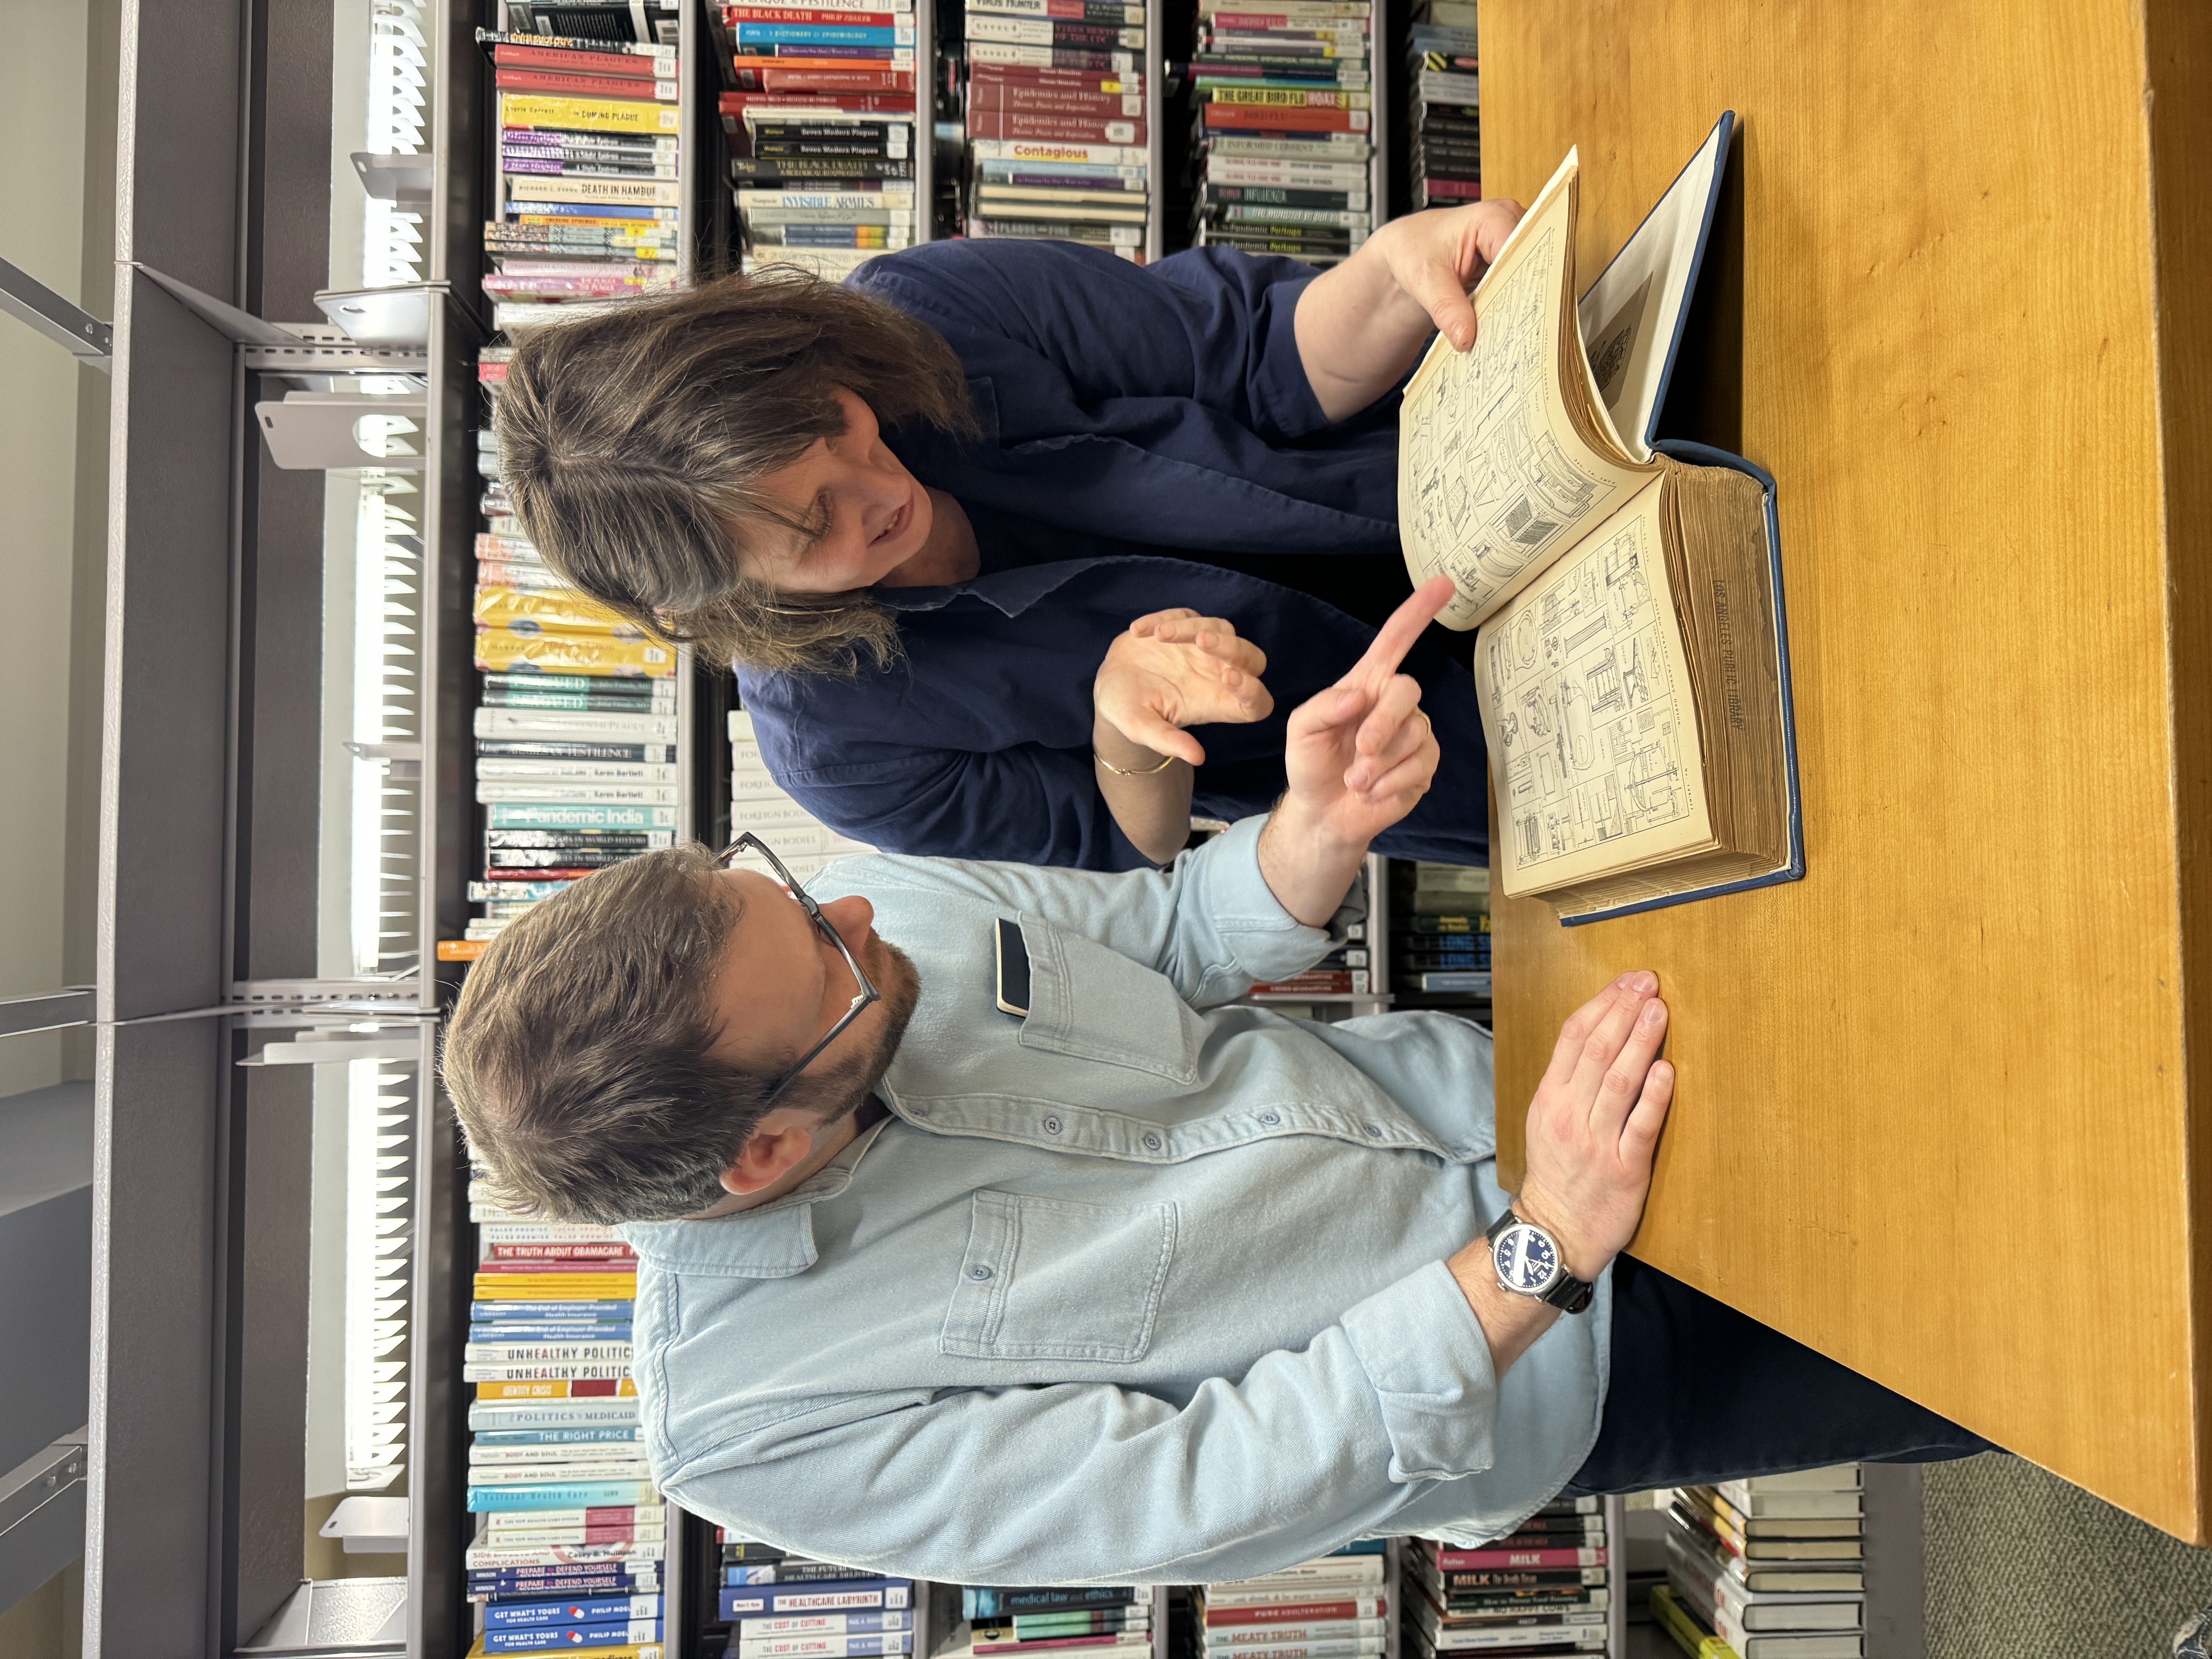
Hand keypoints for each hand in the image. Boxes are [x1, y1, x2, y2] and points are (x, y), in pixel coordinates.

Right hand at [1093, 610, 1271, 766]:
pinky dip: (1167, 619)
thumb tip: (1198, 757)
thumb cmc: (1130, 713)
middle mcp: (1218, 675)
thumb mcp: (1143, 729)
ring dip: (1193, 628)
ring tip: (1160, 635)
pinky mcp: (1186, 627)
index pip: (1257, 702)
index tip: (1229, 678)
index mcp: (1217, 704)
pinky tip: (1139, 632)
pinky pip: (1188, 616)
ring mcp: (1205, 649)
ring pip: (1222, 629)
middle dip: (1232, 648)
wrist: (1109, 687)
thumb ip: (1169, 741)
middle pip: (1252, 659)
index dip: (1253, 691)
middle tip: (1200, 641)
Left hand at [1278, 577, 1453, 848]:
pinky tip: (1369, 792)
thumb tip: (1360, 697)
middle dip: (1383, 723)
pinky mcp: (1422, 767)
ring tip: (1354, 779)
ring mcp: (1413, 735)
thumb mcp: (1302, 730)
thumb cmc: (1311, 763)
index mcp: (1367, 684)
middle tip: (1360, 751)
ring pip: (1414, 734)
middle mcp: (1394, 704)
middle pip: (1408, 690)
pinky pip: (1418, 766)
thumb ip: (1325, 706)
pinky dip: (1388, 783)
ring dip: (1377, 764)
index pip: (1395, 640)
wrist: (1321, 813)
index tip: (1443, 584)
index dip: (1417, 612)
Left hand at [1371, 199, 1525, 351]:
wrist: (1407, 251)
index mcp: (1494, 217)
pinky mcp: (1513, 260)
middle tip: (1518, 333)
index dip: (1522, 286)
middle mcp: (1512, 224)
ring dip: (1521, 304)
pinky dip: (1513, 305)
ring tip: (1514, 333)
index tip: (1518, 318)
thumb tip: (1467, 339)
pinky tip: (1508, 326)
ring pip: (1530, 277)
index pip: (1521, 253)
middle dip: (1524, 298)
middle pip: (1532, 265)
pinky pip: (1521, 284)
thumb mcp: (1425, 280)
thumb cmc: (1413, 252)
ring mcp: (1515, 242)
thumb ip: (1447, 308)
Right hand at [1513, 973, 1675, 1280]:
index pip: (1573, 1037)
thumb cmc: (1557, 1172)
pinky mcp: (1625, 1168)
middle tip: (1649, 984)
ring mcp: (1597, 1141)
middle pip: (1597, 1050)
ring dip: (1641, 1041)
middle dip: (1625, 1011)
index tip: (1626, 982)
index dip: (1602, 1004)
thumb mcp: (1546, 1119)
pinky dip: (1654, 1096)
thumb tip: (1601, 1032)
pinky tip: (1667, 1071)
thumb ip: (1569, 1080)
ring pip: (1619, 1081)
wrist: (1555, 1231)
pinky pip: (1640, 1126)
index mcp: (1550, 1097)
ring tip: (1659, 1011)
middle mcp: (1570, 1114)